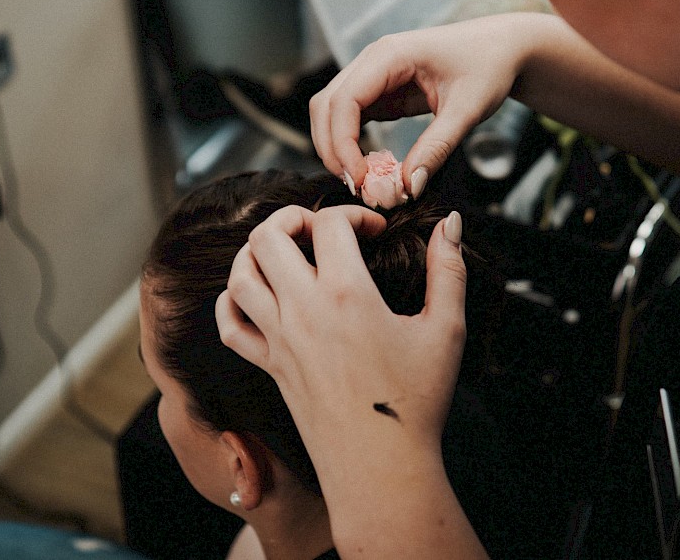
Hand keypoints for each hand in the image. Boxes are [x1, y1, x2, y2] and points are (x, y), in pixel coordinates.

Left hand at [215, 204, 467, 476]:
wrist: (381, 466)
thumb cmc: (415, 401)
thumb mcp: (445, 330)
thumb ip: (448, 270)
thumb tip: (449, 223)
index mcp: (346, 295)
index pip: (331, 223)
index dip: (355, 213)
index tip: (375, 230)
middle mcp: (303, 310)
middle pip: (268, 236)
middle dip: (293, 217)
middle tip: (322, 227)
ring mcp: (279, 339)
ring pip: (241, 274)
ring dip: (258, 251)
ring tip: (288, 251)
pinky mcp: (269, 366)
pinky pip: (230, 325)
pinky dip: (232, 300)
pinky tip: (256, 294)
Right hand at [309, 15, 527, 195]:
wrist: (502, 48)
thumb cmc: (489, 67)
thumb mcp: (468, 110)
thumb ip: (436, 148)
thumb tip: (408, 187)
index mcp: (389, 55)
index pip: (344, 101)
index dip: (343, 144)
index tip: (361, 180)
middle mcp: (372, 60)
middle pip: (326, 106)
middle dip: (333, 149)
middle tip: (358, 188)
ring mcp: (372, 75)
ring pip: (331, 112)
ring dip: (338, 148)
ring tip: (363, 182)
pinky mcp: (380, 91)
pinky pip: (350, 118)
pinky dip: (352, 144)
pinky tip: (370, 169)